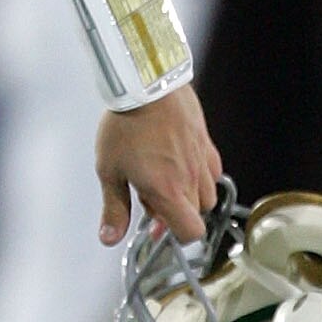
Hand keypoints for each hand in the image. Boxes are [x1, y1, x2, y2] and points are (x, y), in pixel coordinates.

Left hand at [95, 84, 220, 247]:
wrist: (146, 84)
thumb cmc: (126, 124)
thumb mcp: (109, 170)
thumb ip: (114, 208)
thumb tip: (110, 237)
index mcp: (168, 191)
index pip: (190, 232)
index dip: (175, 236)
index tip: (156, 227)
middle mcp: (191, 179)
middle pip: (197, 215)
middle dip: (175, 213)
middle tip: (149, 195)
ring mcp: (202, 160)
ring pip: (207, 193)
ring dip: (189, 194)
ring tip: (164, 177)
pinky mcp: (206, 142)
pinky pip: (212, 170)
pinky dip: (200, 174)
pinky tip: (179, 162)